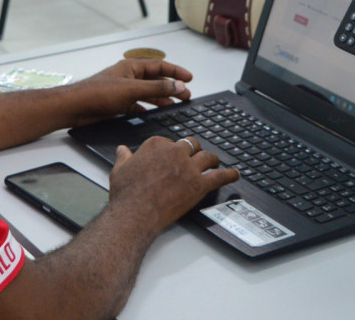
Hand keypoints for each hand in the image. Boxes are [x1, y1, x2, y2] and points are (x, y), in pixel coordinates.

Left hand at [67, 59, 192, 127]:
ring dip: (161, 99)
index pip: (159, 66)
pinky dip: (147, 109)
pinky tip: (154, 114)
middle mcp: (128, 77)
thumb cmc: (98, 93)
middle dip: (171, 87)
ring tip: (175, 105)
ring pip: (147, 94)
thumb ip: (156, 88)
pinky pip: (138, 106)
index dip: (176, 72)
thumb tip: (179, 86)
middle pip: (155, 80)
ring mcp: (123, 91)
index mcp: (131, 67)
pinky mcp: (118, 105)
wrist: (75, 108)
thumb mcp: (132, 89)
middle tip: (186, 95)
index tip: (189, 78)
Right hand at [108, 136, 238, 236]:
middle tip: (195, 157)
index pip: (169, 142)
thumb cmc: (127, 193)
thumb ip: (124, 157)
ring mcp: (189, 168)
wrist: (136, 213)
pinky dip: (229, 175)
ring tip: (215, 162)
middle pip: (190, 145)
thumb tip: (122, 149)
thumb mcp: (120, 170)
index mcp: (156, 145)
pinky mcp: (199, 184)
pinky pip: (219, 176)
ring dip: (212, 159)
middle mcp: (175, 152)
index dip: (171, 151)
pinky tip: (234, 175)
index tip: (171, 158)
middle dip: (193, 150)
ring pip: (207, 157)